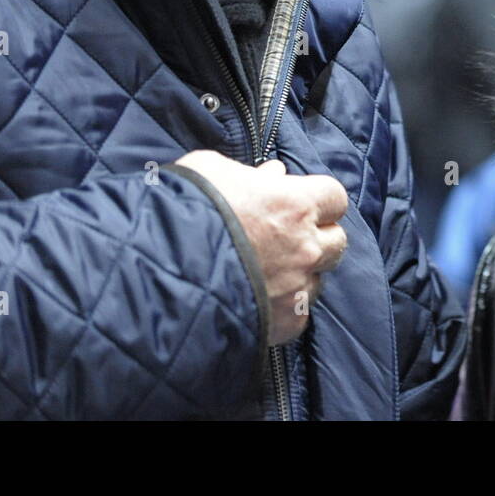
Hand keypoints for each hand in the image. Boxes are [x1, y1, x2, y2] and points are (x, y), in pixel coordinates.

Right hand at [173, 151, 347, 344]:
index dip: (319, 198)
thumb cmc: (185, 210)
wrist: (158, 270)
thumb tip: (272, 175)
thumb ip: (249, 174)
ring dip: (302, 273)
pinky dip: (285, 308)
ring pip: (319, 279)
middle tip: (290, 236)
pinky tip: (261, 300)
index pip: (335, 196)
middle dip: (318, 236)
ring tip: (270, 271)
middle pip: (337, 240)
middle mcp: (306, 247)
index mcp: (295, 205)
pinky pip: (299, 315)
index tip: (300, 201)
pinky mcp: (283, 323)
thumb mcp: (213, 172)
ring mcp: (297, 288)